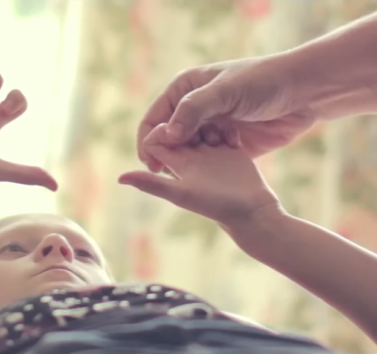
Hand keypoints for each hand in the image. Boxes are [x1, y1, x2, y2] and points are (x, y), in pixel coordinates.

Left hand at [121, 124, 279, 227]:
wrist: (249, 212)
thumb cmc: (214, 204)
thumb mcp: (180, 193)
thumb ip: (151, 184)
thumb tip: (119, 178)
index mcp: (176, 163)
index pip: (157, 139)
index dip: (162, 131)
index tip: (176, 133)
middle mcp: (191, 156)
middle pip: (180, 129)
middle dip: (188, 122)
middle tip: (203, 134)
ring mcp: (212, 152)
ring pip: (202, 126)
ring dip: (209, 125)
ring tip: (219, 141)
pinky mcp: (231, 150)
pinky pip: (224, 130)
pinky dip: (227, 130)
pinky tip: (233, 142)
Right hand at [137, 56, 314, 171]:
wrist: (305, 93)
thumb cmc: (263, 82)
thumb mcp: (225, 92)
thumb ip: (193, 111)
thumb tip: (167, 135)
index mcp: (183, 90)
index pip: (153, 119)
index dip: (148, 141)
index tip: (151, 162)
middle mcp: (192, 109)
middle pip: (166, 139)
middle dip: (167, 155)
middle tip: (170, 172)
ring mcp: (209, 127)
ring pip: (185, 152)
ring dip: (190, 161)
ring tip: (205, 162)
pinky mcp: (225, 144)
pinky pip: (206, 160)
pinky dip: (208, 166)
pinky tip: (219, 165)